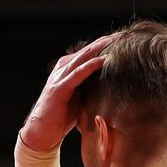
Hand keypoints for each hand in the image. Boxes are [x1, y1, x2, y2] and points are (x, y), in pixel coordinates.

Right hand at [18, 34, 115, 151]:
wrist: (43, 132)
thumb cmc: (63, 116)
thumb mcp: (81, 96)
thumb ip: (91, 86)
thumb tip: (113, 82)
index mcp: (69, 69)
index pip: (90, 53)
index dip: (106, 45)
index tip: (124, 39)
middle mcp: (63, 69)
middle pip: (87, 51)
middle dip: (105, 42)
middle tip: (122, 34)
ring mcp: (60, 77)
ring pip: (82, 58)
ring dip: (99, 49)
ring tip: (115, 41)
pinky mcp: (59, 89)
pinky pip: (77, 74)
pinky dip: (89, 66)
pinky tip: (102, 61)